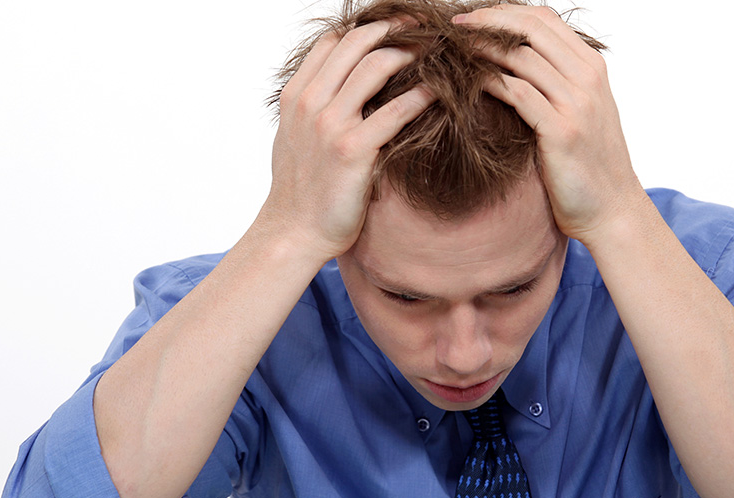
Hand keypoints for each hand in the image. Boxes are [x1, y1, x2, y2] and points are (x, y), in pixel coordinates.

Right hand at [260, 20, 435, 261]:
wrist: (294, 233)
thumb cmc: (300, 193)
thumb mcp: (295, 140)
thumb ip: (313, 109)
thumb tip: (338, 91)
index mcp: (296, 97)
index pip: (333, 42)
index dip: (366, 28)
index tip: (394, 28)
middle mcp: (310, 103)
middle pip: (357, 43)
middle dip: (394, 29)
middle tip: (422, 28)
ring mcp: (330, 124)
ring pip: (377, 66)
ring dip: (412, 53)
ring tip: (436, 54)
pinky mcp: (353, 149)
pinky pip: (396, 110)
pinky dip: (421, 95)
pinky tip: (438, 93)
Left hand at [453, 6, 647, 247]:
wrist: (610, 210)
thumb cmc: (588, 166)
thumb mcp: (578, 114)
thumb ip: (555, 84)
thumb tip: (511, 64)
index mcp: (592, 67)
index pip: (544, 18)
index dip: (504, 12)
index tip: (472, 18)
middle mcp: (587, 78)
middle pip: (530, 28)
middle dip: (487, 20)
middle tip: (454, 25)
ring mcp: (577, 103)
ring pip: (521, 56)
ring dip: (481, 49)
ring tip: (453, 51)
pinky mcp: (561, 131)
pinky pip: (518, 93)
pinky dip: (489, 82)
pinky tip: (467, 83)